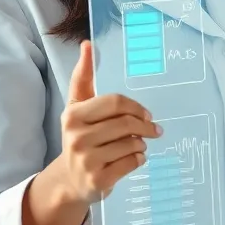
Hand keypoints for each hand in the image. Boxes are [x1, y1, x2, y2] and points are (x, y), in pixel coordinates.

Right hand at [23, 41, 160, 224]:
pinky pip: (132, 163)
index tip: (147, 114)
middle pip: (126, 123)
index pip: (115, 102)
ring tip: (137, 144)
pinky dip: (139, 159)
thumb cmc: (80, 136)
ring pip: (132, 143)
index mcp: (73, 115)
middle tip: (154, 130)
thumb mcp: (78, 106)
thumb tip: (87, 44)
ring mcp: (86, 161)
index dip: (136, 107)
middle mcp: (76, 137)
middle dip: (145, 126)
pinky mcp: (97, 180)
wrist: (70, 179)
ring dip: (141, 143)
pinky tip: (134, 158)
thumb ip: (83, 76)